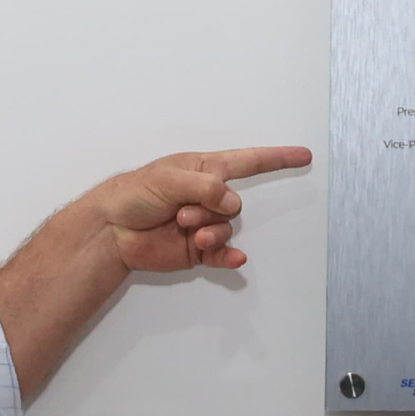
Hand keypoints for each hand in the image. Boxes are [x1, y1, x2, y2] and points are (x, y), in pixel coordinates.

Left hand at [93, 146, 311, 273]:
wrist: (112, 230)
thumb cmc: (134, 194)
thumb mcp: (168, 178)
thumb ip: (205, 186)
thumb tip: (230, 201)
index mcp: (204, 169)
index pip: (249, 161)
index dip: (277, 158)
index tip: (303, 156)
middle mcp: (207, 195)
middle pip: (233, 203)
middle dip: (211, 208)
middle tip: (182, 212)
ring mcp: (204, 223)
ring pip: (227, 228)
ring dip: (209, 229)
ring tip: (183, 228)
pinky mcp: (198, 249)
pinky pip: (224, 253)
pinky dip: (229, 256)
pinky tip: (234, 259)